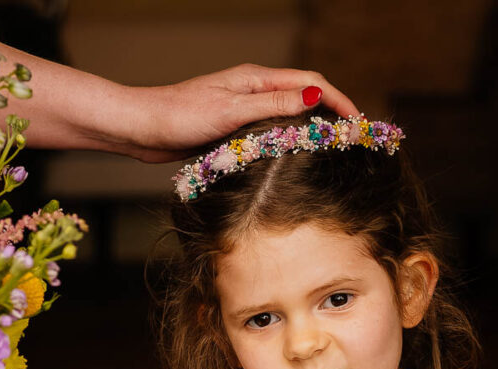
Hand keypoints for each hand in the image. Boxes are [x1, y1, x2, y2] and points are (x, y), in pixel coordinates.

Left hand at [108, 65, 360, 163]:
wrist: (141, 128)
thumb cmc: (179, 116)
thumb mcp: (230, 111)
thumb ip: (271, 104)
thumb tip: (313, 95)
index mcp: (255, 79)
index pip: (309, 81)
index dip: (337, 99)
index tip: (356, 121)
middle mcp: (251, 91)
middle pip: (302, 97)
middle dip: (329, 113)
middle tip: (350, 139)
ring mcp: (240, 110)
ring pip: (285, 117)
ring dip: (309, 129)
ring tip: (330, 150)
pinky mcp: (229, 130)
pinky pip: (267, 133)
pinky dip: (285, 142)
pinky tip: (290, 160)